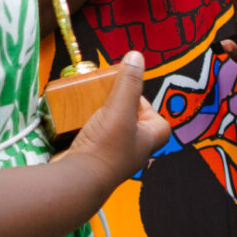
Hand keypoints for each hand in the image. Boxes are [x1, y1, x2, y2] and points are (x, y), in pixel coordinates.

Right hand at [65, 52, 170, 184]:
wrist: (76, 180)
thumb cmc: (105, 148)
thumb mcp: (120, 109)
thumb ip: (129, 83)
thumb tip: (137, 56)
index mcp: (146, 142)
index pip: (159, 123)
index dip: (148, 106)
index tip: (130, 94)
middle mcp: (132, 152)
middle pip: (133, 124)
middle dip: (121, 108)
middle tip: (108, 97)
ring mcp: (112, 157)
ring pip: (112, 131)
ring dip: (102, 117)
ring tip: (91, 105)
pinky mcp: (92, 159)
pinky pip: (94, 139)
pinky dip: (86, 128)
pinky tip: (76, 120)